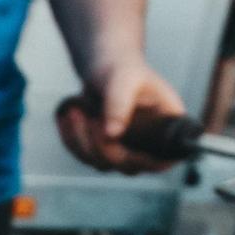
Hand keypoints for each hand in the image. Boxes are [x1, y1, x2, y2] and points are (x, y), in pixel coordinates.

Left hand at [56, 60, 188, 174]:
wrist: (106, 68)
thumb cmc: (122, 69)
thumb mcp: (124, 78)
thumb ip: (119, 102)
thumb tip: (112, 135)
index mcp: (167, 126)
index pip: (164, 160)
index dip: (144, 161)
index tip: (115, 139)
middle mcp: (150, 144)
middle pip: (128, 166)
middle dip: (103, 145)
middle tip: (91, 117)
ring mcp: (127, 151)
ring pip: (102, 164)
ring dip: (83, 141)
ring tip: (76, 111)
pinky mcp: (105, 152)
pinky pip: (85, 157)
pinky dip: (71, 140)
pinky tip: (67, 118)